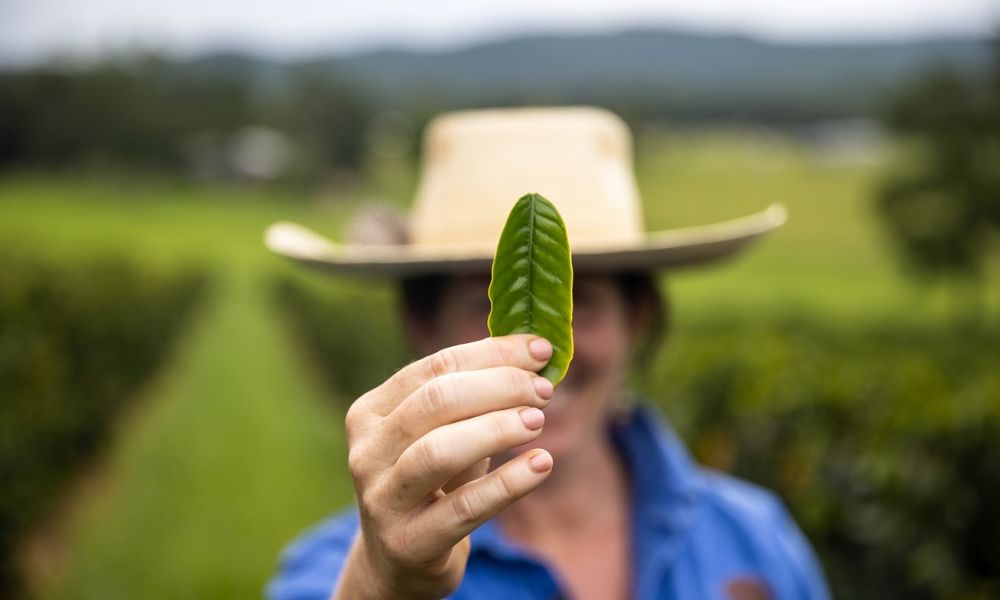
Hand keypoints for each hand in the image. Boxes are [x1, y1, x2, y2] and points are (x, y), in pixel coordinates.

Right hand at [334, 335, 554, 599]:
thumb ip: (475, 395)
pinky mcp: (409, 542)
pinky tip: (541, 464)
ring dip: (498, 429)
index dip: (493, 354)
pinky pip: (464, 506)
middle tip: (543, 390)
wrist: (399, 563)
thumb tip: (535, 351)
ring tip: (538, 421)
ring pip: (440, 450)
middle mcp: (367, 452)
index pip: (435, 367)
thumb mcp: (443, 433)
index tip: (540, 350)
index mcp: (371, 412)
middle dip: (498, 387)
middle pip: (435, 402)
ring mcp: (383, 499)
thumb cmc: (432, 483)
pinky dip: (508, 482)